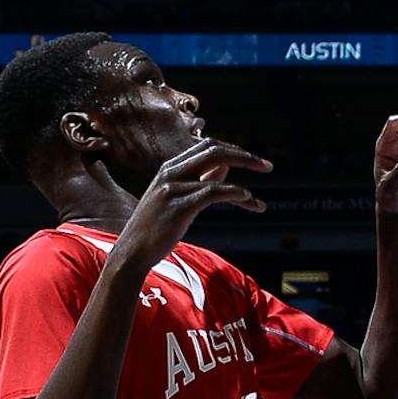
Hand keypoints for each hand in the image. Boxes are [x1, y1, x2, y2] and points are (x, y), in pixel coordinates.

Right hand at [114, 140, 271, 270]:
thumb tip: (225, 167)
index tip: (251, 159)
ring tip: (258, 200)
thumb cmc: (156, 227)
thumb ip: (199, 180)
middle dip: (245, 155)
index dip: (233, 149)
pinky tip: (249, 202)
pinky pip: (216, 191)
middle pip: (215, 150)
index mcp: (169, 168)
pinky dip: (237, 194)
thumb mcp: (176, 198)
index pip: (207, 145)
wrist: (130, 253)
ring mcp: (173, 188)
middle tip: (266, 166)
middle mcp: (170, 172)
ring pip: (219, 170)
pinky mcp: (179, 205)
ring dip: (245, 184)